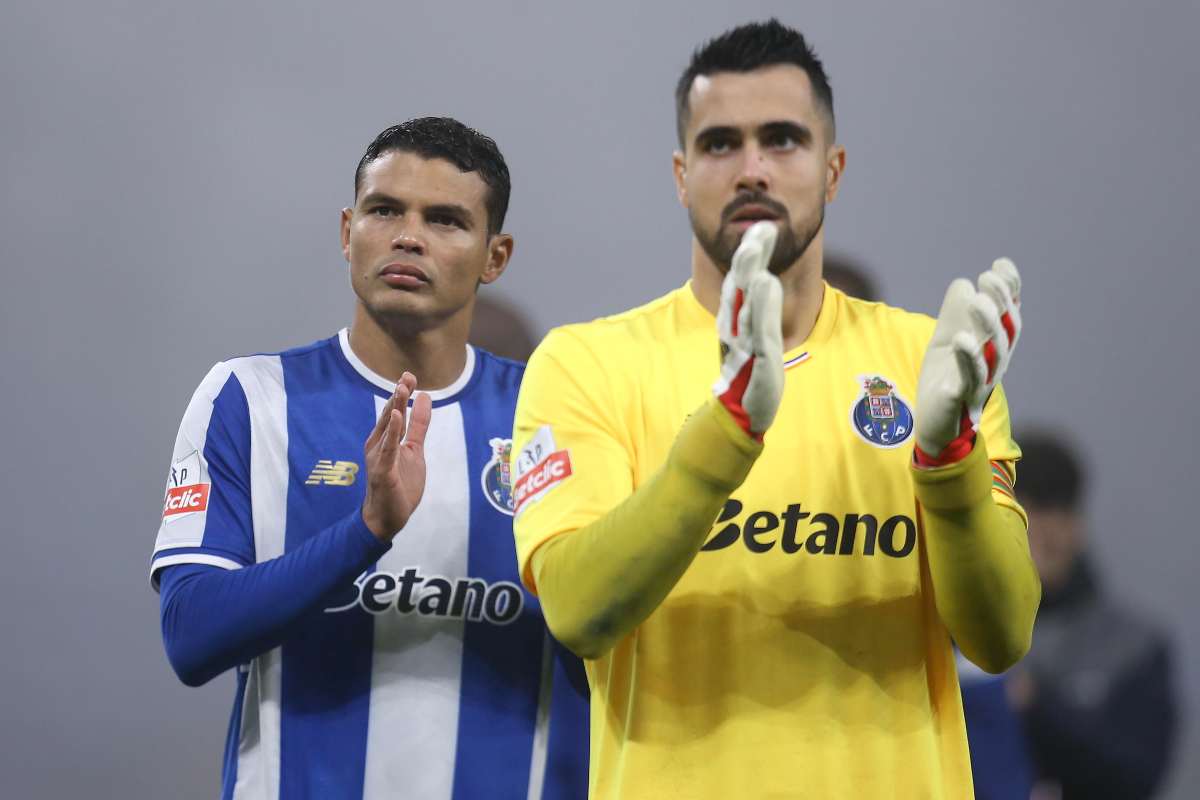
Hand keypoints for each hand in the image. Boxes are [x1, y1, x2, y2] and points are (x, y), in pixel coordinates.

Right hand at [361, 372, 432, 540]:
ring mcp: (378, 457)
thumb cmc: (399, 484)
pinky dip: (391, 431)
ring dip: (393, 407)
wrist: (388, 517)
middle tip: (406, 377)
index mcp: (386, 439)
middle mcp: (378, 445)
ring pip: (387, 428)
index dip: (402, 394)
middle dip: (398, 396)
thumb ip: (418, 425)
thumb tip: (425, 398)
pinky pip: (387, 448)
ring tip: (402, 389)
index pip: (395, 412)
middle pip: (389, 416)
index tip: (410, 376)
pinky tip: (396, 416)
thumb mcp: (414, 450)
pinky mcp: (382, 470)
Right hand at [712, 221, 784, 439]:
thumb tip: (763, 277)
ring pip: (746, 302)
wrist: (741, 414)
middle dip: (749, 255)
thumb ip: (760, 306)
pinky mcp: (755, 359)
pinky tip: (764, 284)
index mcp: (737, 318)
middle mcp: (736, 326)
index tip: (762, 226)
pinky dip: (761, 305)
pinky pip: (759, 327)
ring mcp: (744, 341)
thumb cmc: (749, 372)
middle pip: (740, 284)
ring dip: (750, 271)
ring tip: (756, 247)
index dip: (751, 253)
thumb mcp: (756, 336)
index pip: (743, 280)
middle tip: (758, 227)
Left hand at [914, 258, 1021, 464]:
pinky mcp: (963, 397)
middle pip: (1006, 328)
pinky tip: (962, 339)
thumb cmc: (945, 379)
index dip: (1009, 289)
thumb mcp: (946, 339)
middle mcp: (996, 361)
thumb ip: (954, 313)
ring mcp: (982, 380)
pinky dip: (968, 357)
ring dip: (988, 323)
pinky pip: (970, 376)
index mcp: (993, 345)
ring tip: (978, 301)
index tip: (1000, 265)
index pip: (1008, 314)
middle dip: (1001, 301)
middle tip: (988, 276)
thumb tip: (964, 283)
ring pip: (994, 350)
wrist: (934, 423)